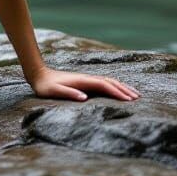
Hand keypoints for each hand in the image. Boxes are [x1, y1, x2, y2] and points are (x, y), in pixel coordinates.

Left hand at [26, 65, 140, 101]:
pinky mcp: (84, 82)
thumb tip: (84, 97)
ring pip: (108, 81)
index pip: (104, 85)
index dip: (117, 92)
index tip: (129, 100)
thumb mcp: (54, 92)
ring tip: (134, 94)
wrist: (38, 74)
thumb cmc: (45, 86)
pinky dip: (114, 86)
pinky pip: (103, 83)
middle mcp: (86, 78)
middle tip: (138, 98)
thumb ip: (68, 93)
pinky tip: (117, 91)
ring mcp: (86, 79)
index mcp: (82, 81)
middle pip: (110, 82)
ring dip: (121, 87)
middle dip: (124, 89)